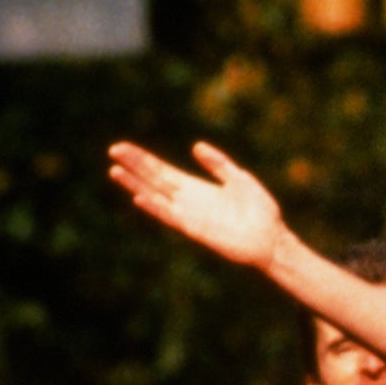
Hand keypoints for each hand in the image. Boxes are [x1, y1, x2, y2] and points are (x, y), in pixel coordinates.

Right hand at [108, 141, 286, 270]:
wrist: (272, 238)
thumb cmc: (259, 210)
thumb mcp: (239, 178)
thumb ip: (218, 164)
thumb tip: (195, 146)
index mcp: (195, 187)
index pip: (161, 170)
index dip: (142, 159)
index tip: (123, 148)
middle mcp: (187, 201)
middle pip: (153, 180)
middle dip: (134, 166)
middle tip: (113, 150)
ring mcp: (189, 215)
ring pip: (156, 198)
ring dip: (136, 185)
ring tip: (116, 171)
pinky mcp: (196, 230)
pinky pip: (171, 217)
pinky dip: (156, 207)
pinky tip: (140, 197)